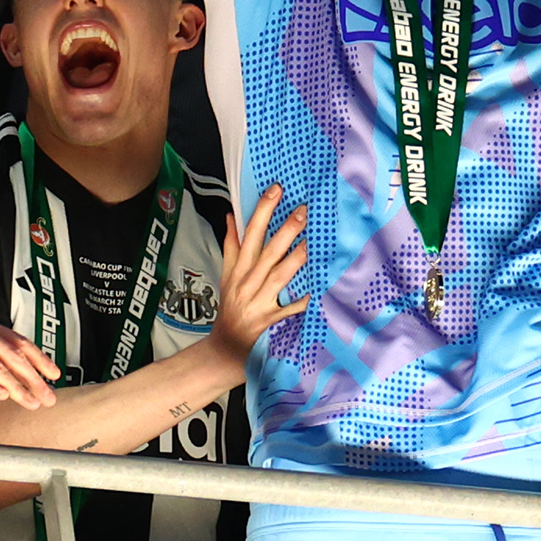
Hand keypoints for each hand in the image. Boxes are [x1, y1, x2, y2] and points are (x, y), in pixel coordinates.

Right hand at [212, 183, 307, 359]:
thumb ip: (231, 246)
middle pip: (267, 252)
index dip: (262, 211)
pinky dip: (301, 301)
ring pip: (278, 277)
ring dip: (295, 259)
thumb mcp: (226, 276)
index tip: (276, 189)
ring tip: (313, 242)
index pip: (249, 234)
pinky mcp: (269, 323)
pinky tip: (317, 290)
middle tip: (304, 211)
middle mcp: (247, 284)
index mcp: (238, 270)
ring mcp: (258, 304)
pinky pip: (289, 311)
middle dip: (285, 231)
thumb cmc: (229, 309)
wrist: (223, 350)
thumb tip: (232, 215)